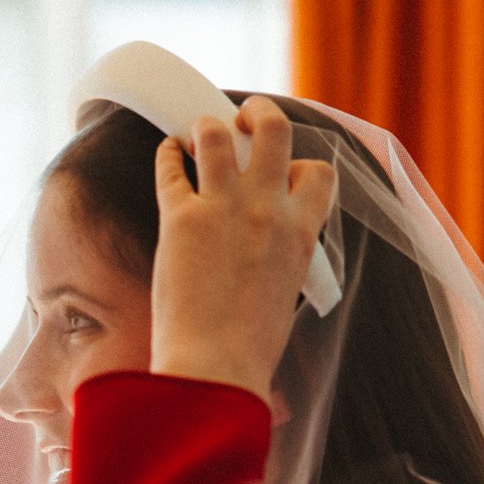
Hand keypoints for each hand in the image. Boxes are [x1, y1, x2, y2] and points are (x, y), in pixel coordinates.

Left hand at [149, 95, 336, 405]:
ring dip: (205, 128)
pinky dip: (166, 154)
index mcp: (302, 232)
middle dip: (257, 113)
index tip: (282, 172)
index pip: (317, 170)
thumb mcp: (284, 294)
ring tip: (195, 138)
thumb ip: (281, 256)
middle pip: (273, 128)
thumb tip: (267, 247)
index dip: (298, 165)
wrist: (215, 370)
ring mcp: (223, 208)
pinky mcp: (180, 218)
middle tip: (241, 118)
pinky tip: (166, 157)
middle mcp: (266, 209)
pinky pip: (169, 164)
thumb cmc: (249, 349)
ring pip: (216, 132)